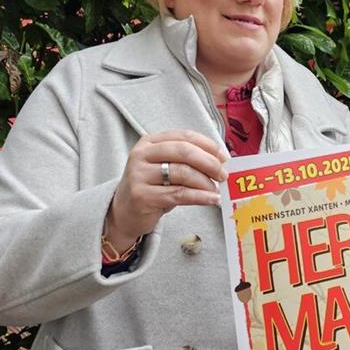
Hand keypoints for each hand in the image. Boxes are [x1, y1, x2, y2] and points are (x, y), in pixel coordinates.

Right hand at [106, 130, 229, 248]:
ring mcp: (139, 175)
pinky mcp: (142, 196)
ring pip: (183, 173)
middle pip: (184, 152)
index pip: (184, 136)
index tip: (224, 157)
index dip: (208, 145)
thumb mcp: (165, 167)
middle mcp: (142, 155)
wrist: (125, 212)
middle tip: (223, 174)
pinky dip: (200, 197)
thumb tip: (220, 160)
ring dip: (205, 182)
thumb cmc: (152, 187)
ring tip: (215, 189)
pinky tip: (212, 199)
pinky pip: (179, 194)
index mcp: (150, 142)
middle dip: (209, 162)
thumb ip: (187, 159)